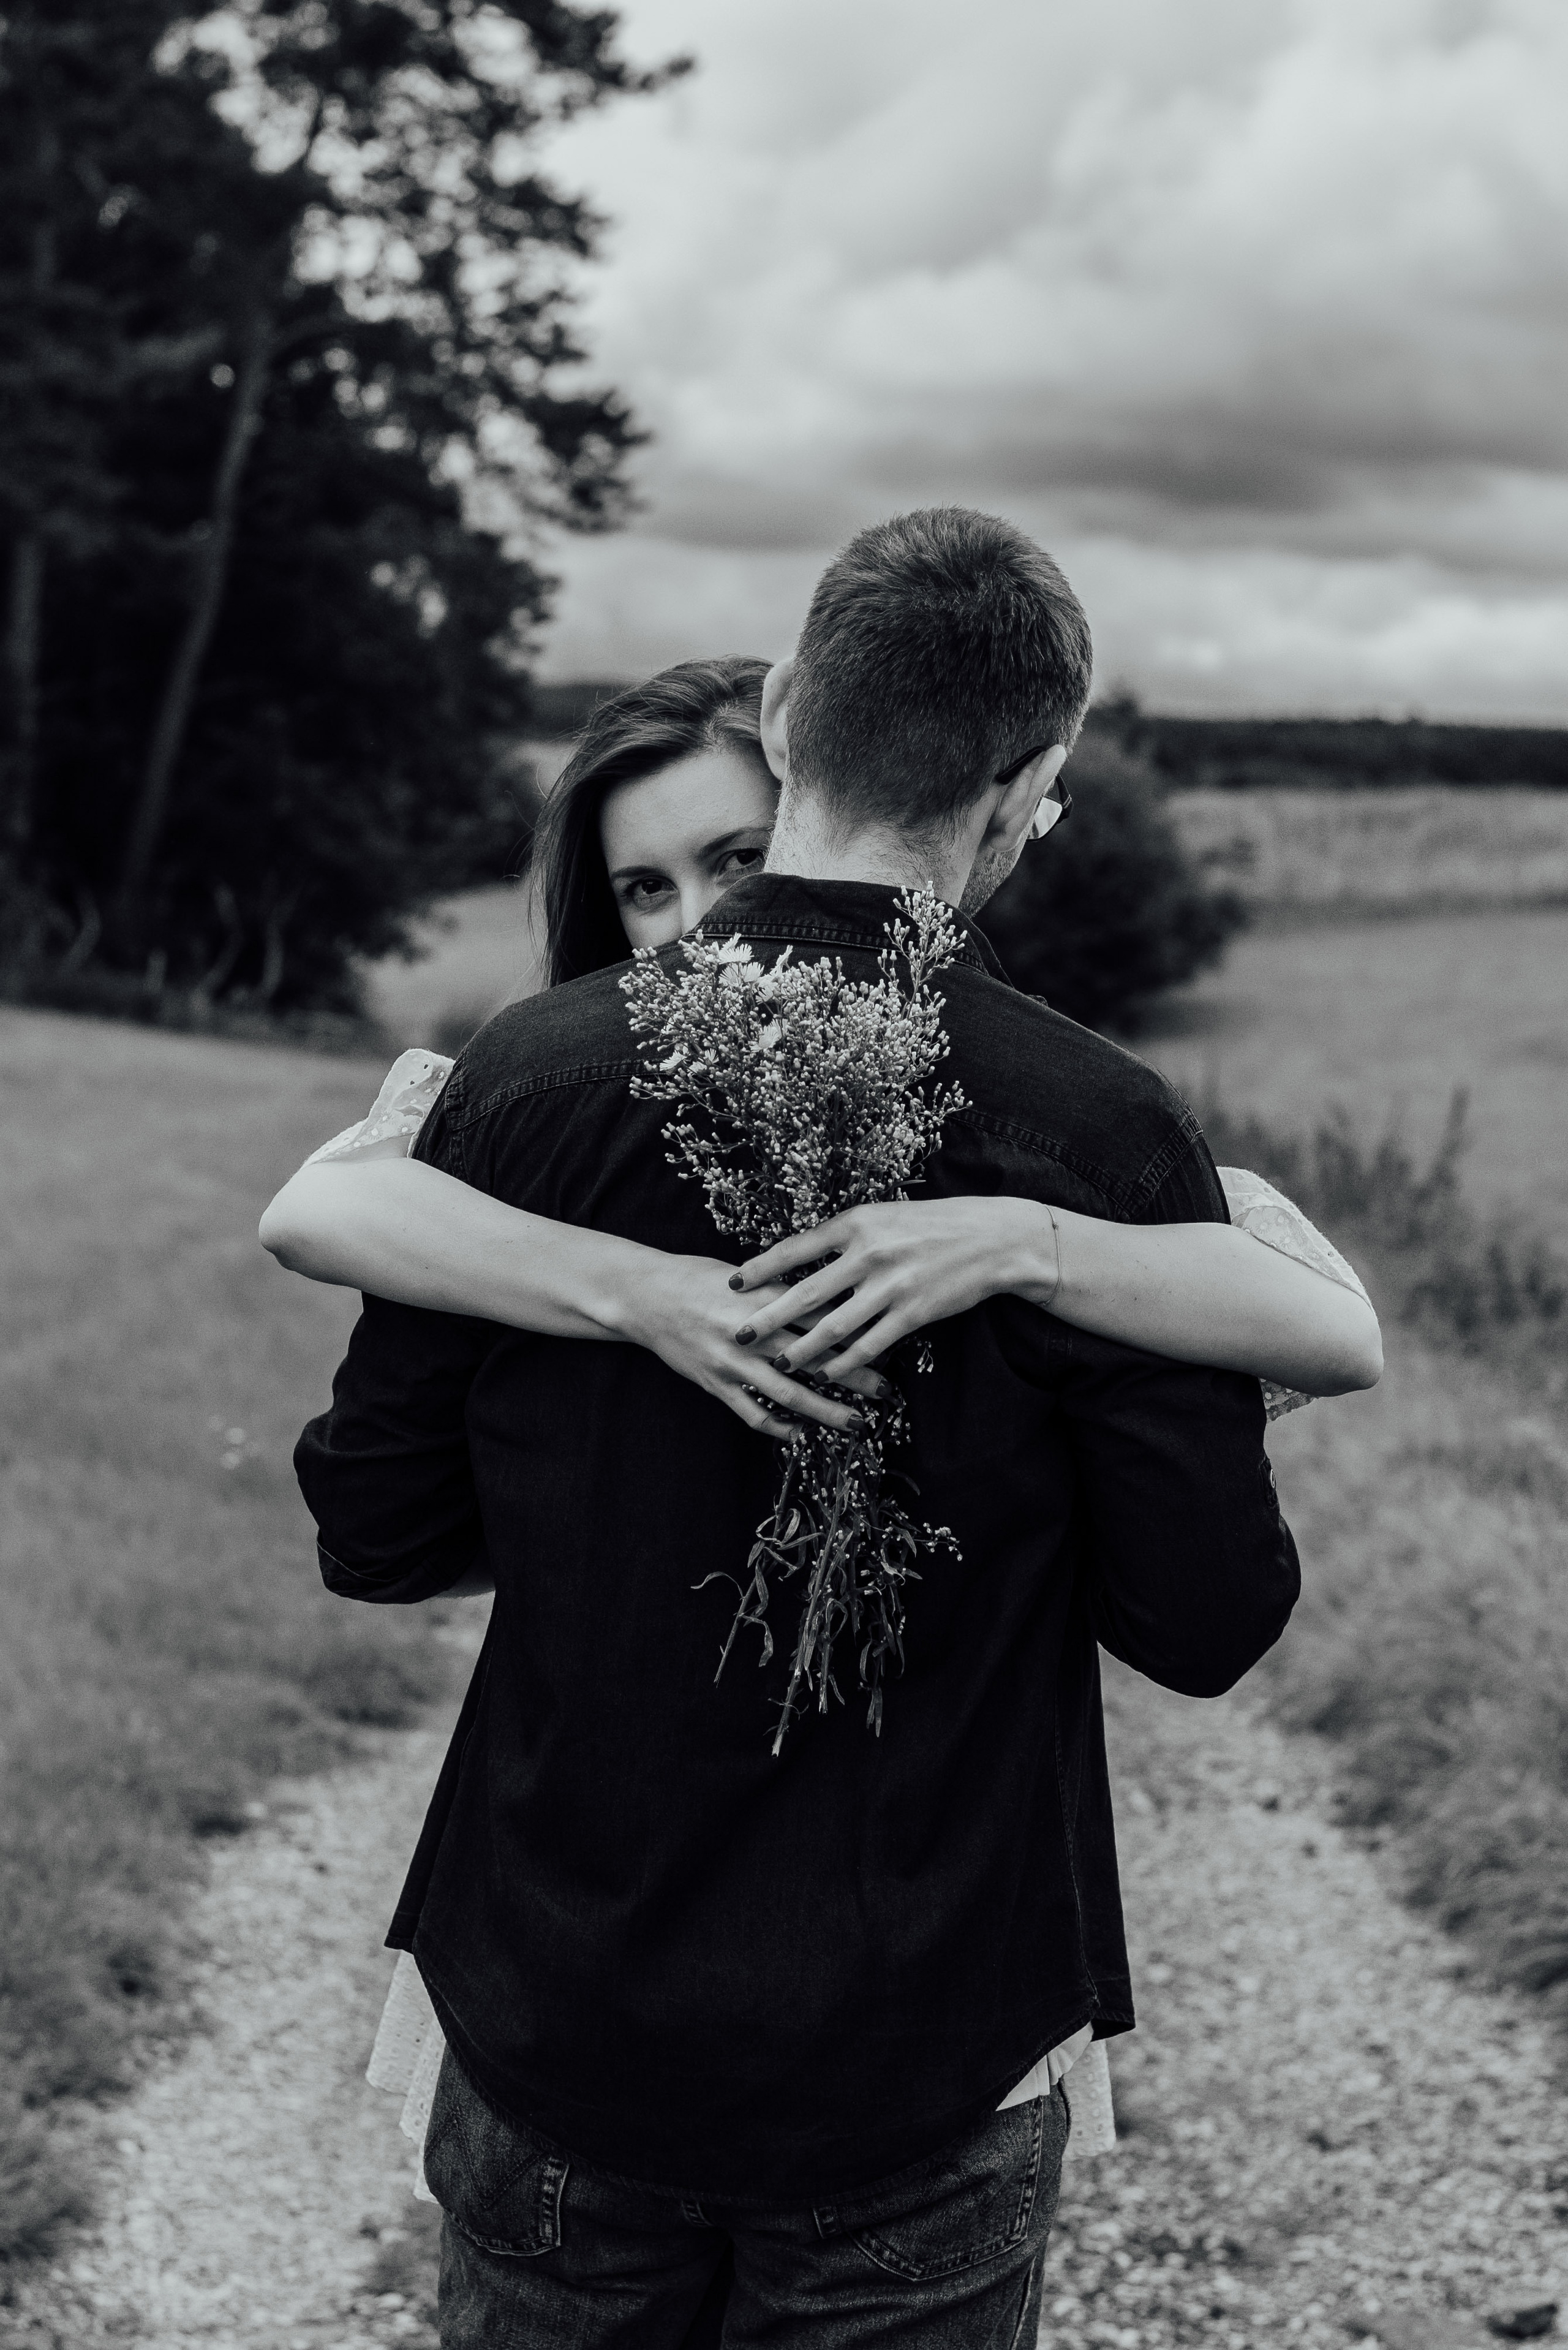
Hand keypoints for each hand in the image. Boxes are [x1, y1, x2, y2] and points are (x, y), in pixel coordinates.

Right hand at [618, 1252, 888, 1440]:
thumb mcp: (746, 1276)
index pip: (821, 1315)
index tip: (887, 1339)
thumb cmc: (697, 1278)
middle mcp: (752, 1331)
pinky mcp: (715, 1383)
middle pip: (814, 1357)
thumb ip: (784, 1289)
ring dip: (826, 1411)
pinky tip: (801, 1436)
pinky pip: (752, 1413)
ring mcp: (733, 1361)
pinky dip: (778, 1428)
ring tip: (855, 1423)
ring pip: (788, 1393)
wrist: (645, 1296)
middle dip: (854, 1376)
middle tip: (887, 1390)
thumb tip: (832, 1295)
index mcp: (764, 1297)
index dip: (855, 1330)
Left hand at [729, 1197, 1059, 1382]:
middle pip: (806, 1293)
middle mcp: (869, 1254)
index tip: (733, 1283)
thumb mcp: (882, 1218)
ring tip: (780, 1363)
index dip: (761, 1268)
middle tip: (739, 1334)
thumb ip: (845, 1238)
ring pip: (834, 1327)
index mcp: (856, 1224)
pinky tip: (828, 1374)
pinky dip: (845, 1363)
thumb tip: (802, 1258)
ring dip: (803, 1349)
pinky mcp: (913, 1313)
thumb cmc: (931, 1225)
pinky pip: (869, 1345)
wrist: (988, 1239)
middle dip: (768, 1317)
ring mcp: (891, 1286)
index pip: (795, 1248)